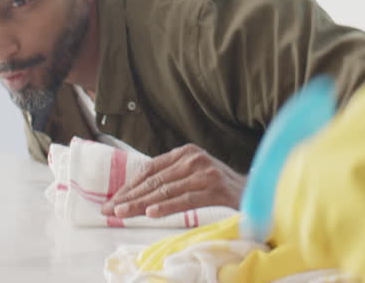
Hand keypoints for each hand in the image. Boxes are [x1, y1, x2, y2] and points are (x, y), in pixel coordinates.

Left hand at [100, 143, 245, 218]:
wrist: (255, 192)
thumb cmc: (220, 186)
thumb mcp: (193, 175)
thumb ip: (170, 178)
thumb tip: (134, 193)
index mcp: (185, 152)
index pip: (149, 169)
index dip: (129, 185)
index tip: (112, 200)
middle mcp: (194, 158)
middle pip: (154, 180)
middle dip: (129, 196)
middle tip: (108, 209)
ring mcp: (205, 172)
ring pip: (165, 190)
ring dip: (140, 203)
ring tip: (121, 213)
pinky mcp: (215, 188)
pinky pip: (185, 200)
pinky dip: (166, 206)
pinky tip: (150, 213)